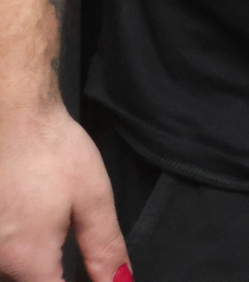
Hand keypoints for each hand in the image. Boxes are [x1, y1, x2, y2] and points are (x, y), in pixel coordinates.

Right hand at [0, 102, 123, 281]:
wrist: (12, 116)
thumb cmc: (52, 151)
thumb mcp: (93, 200)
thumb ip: (104, 249)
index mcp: (27, 259)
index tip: (96, 278)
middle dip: (57, 275)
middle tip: (79, 254)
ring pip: (15, 273)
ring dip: (39, 266)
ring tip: (58, 227)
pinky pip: (5, 256)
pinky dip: (23, 253)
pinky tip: (38, 226)